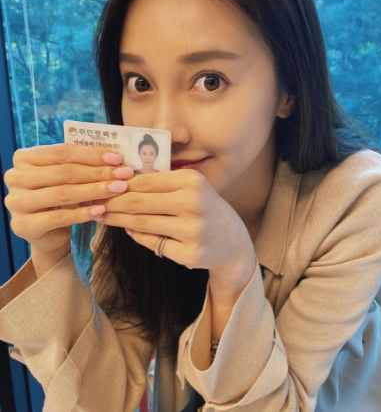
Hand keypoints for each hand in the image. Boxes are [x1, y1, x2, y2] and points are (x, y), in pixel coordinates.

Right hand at [3, 143, 133, 257]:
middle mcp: (15, 177)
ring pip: (63, 193)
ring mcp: (16, 202)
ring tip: (118, 189)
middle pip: (64, 172)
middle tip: (123, 175)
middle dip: (98, 173)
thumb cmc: (60, 196)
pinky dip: (83, 213)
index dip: (91, 154)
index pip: (62, 152)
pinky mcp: (23, 225)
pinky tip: (101, 210)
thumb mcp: (66, 176)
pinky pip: (58, 217)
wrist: (47, 232)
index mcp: (24, 158)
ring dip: (94, 191)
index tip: (117, 158)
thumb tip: (115, 157)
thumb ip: (81, 164)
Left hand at [95, 170, 255, 271]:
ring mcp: (192, 230)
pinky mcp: (190, 253)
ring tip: (103, 216)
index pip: (144, 181)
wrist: (233, 242)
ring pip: (142, 223)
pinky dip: (138, 237)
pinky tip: (129, 231)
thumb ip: (162, 184)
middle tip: (93, 203)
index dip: (118, 184)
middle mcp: (193, 203)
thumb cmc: (206, 209)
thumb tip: (121, 181)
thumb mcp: (191, 188)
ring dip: (118, 220)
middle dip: (111, 203)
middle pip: (139, 202)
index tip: (100, 186)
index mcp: (192, 181)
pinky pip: (153, 243)